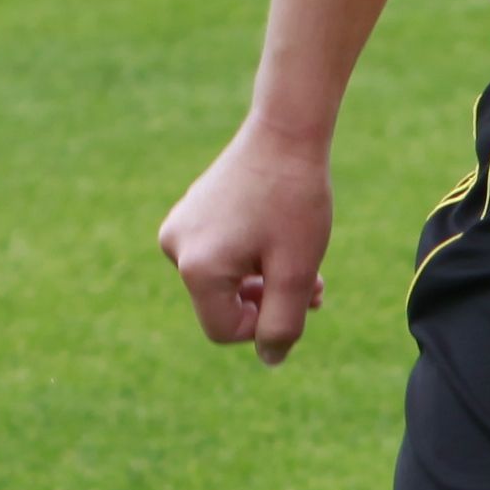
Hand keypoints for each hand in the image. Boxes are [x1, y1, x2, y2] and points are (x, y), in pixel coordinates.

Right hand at [159, 125, 335, 361]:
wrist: (287, 132)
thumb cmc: (295, 201)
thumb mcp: (296, 271)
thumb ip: (283, 324)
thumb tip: (269, 358)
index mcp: (196, 267)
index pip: (224, 330)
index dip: (265, 325)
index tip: (301, 299)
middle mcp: (175, 248)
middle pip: (223, 305)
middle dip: (269, 301)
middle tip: (315, 286)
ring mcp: (179, 227)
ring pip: (224, 280)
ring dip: (266, 281)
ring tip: (307, 263)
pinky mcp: (190, 212)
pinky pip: (219, 254)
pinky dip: (252, 257)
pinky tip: (283, 240)